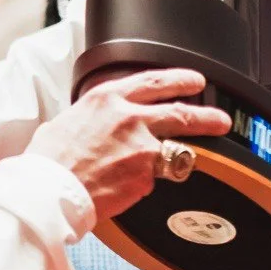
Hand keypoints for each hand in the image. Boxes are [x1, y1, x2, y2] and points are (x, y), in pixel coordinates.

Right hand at [30, 69, 230, 221]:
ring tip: (198, 158)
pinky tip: (128, 187)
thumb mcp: (69, 120)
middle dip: (207, 115)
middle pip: (181, 112)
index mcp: (108, 98)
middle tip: (221, 119)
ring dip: (188, 154)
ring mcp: (142, 147)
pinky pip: (154, 179)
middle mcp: (130, 118)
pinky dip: (145, 183)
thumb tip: (98, 123)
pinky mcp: (146, 176)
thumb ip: (94, 117)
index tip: (195, 81)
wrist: (49, 190)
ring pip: (178, 149)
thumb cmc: (50, 160)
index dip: (179, 80)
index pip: (154, 81)